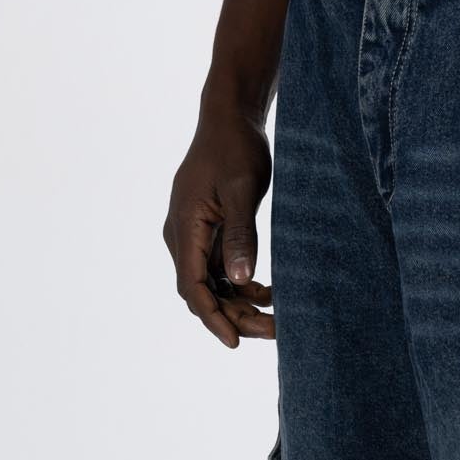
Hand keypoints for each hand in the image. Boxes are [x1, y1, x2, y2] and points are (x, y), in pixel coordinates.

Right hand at [163, 111, 274, 347]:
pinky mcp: (209, 233)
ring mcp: (194, 236)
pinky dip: (242, 286)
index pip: (193, 287)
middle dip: (234, 316)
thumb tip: (241, 280)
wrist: (230, 118)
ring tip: (277, 320)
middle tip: (274, 331)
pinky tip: (269, 294)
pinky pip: (221, 270)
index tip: (235, 342)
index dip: (213, 318)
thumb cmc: (236, 147)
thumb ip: (240, 235)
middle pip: (203, 292)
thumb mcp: (242, 190)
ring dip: (240, 305)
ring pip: (213, 285)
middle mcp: (182, 236)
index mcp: (184, 228)